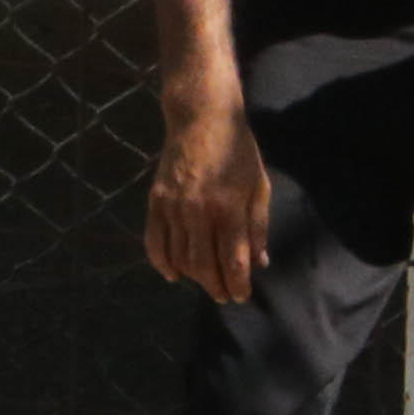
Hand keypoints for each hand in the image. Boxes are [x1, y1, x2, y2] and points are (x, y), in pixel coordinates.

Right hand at [147, 91, 271, 303]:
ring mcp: (173, 208)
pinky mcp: (155, 202)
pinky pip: (154, 242)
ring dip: (193, 277)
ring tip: (205, 282)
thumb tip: (259, 263)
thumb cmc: (238, 151)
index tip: (241, 296)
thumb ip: (258, 227)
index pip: (233, 261)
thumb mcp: (259, 186)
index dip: (237, 285)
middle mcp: (199, 212)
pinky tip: (173, 273)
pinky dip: (162, 263)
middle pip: (204, 266)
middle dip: (215, 287)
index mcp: (229, 208)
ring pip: (180, 258)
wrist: (200, 118)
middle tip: (224, 295)